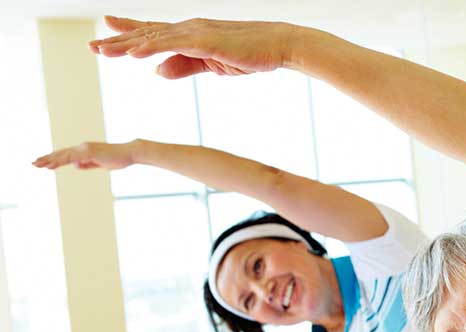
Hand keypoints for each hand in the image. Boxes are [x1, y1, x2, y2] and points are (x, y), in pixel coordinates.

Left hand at [32, 141, 137, 170]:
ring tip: (38, 164)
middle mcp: (82, 147)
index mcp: (85, 150)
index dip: (54, 159)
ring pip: (63, 155)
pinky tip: (51, 165)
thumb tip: (76, 165)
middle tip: (34, 163)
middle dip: (47, 158)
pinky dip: (59, 161)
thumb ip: (88, 164)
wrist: (128, 153)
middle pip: (61, 153)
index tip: (44, 163)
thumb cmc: (117, 159)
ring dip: (49, 160)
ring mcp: (85, 149)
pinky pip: (71, 158)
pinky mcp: (88, 152)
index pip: (66, 154)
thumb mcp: (100, 164)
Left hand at [89, 16, 296, 79]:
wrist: (277, 45)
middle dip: (118, 40)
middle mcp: (188, 30)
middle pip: (147, 35)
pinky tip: (133, 54)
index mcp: (191, 36)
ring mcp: (194, 33)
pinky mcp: (204, 40)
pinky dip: (150, 48)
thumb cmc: (250, 54)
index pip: (154, 35)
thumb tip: (157, 72)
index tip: (108, 37)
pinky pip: (171, 44)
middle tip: (92, 46)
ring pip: (153, 38)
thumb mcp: (212, 65)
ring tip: (102, 51)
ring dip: (126, 45)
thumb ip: (185, 67)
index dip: (130, 35)